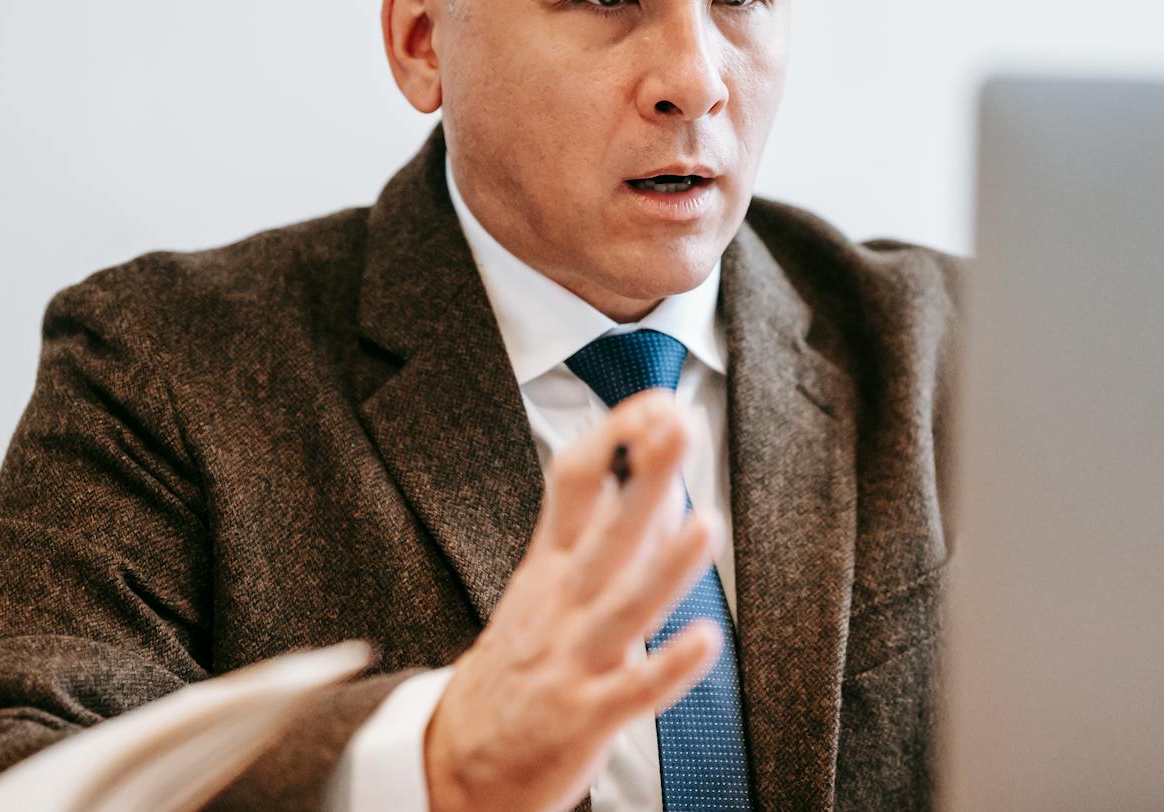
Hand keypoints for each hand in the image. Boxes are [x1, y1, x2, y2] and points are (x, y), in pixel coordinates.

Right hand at [422, 390, 724, 811]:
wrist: (457, 760)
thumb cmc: (520, 662)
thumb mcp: (548, 588)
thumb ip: (605, 536)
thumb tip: (665, 481)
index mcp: (550, 564)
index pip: (574, 481)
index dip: (614, 437)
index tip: (658, 402)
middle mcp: (562, 602)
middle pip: (606, 529)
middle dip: (645, 475)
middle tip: (681, 425)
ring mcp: (573, 658)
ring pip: (625, 604)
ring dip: (667, 564)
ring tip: (707, 522)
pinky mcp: (585, 716)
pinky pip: (634, 691)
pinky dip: (668, 666)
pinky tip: (706, 641)